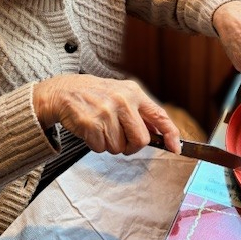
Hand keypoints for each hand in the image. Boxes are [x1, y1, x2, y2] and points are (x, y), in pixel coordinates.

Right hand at [33, 74, 181, 154]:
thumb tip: (161, 135)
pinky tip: (91, 130)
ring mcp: (107, 112)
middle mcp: (123, 101)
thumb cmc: (97, 96)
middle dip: (132, 146)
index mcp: (134, 93)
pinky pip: (101, 148)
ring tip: (101, 127)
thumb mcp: (122, 95)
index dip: (170, 134)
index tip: (175, 148)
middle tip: (121, 139)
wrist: (65, 91)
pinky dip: (96, 145)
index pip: (159, 115)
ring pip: (119, 148)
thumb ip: (140, 113)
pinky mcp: (91, 124)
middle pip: (141, 140)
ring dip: (110, 144)